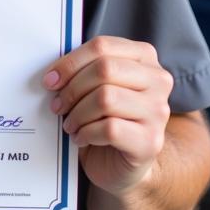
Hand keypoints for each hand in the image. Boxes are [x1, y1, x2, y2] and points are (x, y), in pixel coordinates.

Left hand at [44, 35, 173, 196]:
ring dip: (77, 113)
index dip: (71, 62)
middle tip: (57, 105)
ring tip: (70, 124)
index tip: (51, 79)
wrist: (122, 163)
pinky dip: (86, 133)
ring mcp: (158, 111)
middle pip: (104, 69)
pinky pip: (109, 128)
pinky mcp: (151, 141)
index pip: (102, 46)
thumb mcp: (96, 86)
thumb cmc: (106, 117)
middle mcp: (158, 80)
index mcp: (144, 57)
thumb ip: (84, 70)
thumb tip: (53, 72)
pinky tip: (81, 138)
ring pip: (106, 98)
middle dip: (72, 88)